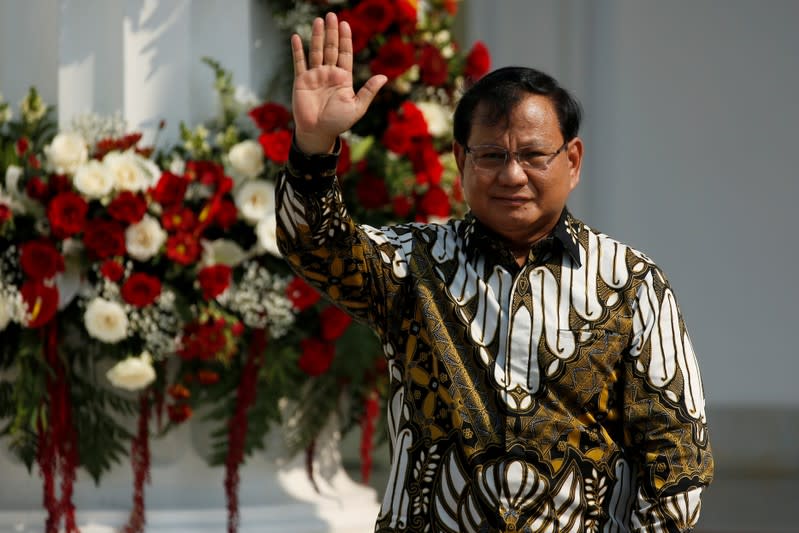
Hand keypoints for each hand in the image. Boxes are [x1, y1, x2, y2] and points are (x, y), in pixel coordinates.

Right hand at [291, 12, 386, 153]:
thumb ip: (368, 91)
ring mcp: (315, 76)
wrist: (318, 132)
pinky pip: (299, 63)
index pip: (345, 54)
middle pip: (331, 48)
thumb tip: (384, 77)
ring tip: (318, 21)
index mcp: (343, 78)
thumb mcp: (357, 107)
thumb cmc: (338, 122)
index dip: (345, 39)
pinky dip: (297, 51)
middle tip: (331, 15)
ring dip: (316, 36)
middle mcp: (329, 73)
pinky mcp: (301, 81)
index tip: (345, 24)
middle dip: (331, 32)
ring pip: (316, 51)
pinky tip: (295, 38)